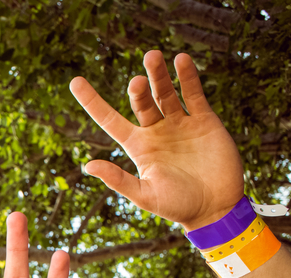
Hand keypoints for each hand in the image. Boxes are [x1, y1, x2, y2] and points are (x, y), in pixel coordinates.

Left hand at [69, 51, 242, 229]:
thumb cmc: (177, 206)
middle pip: (142, 102)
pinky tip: (181, 60)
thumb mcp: (144, 195)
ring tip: (153, 57)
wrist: (215, 209)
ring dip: (159, 75)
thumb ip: (118, 180)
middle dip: (139, 89)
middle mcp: (155, 131)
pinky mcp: (204, 120)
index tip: (75, 82)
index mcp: (137, 146)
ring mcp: (179, 123)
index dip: (92, 101)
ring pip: (166, 93)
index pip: (109, 119)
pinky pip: (193, 94)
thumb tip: (88, 165)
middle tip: (137, 81)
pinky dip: (188, 77)